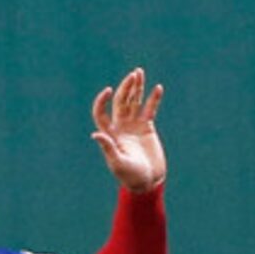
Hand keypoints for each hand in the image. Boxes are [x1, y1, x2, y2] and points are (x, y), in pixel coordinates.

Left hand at [91, 67, 166, 192]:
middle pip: (121, 102)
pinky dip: (154, 99)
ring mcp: (134, 125)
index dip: (102, 101)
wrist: (147, 180)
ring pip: (134, 101)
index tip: (109, 91)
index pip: (101, 113)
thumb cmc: (130, 175)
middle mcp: (120, 126)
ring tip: (139, 72)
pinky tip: (158, 88)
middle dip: (126, 87)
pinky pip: (150, 109)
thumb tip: (96, 134)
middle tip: (133, 75)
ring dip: (136, 87)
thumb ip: (108, 148)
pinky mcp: (147, 127)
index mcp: (110, 134)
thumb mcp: (117, 163)